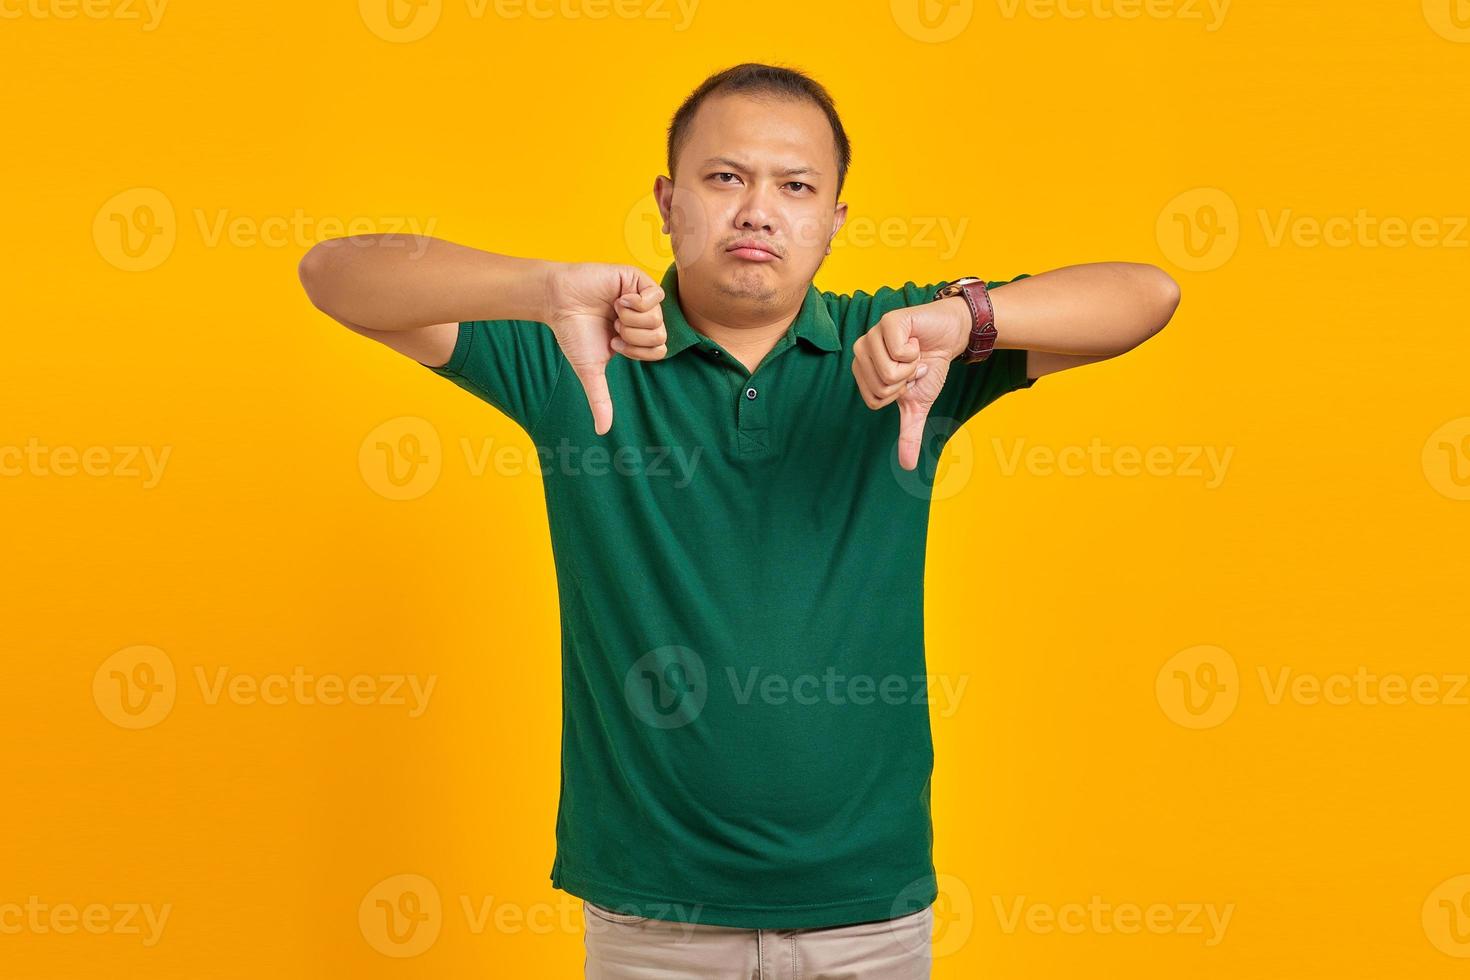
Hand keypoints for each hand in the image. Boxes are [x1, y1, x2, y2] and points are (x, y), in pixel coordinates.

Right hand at [543, 263, 667, 433]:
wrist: (558, 302)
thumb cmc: (573, 332)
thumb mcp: (591, 370)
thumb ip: (600, 399)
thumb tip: (602, 431)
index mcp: (638, 335)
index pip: (659, 350)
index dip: (637, 351)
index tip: (615, 343)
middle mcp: (643, 317)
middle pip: (661, 335)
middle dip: (633, 337)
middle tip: (614, 328)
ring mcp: (641, 297)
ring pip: (658, 317)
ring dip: (630, 320)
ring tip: (613, 313)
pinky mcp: (636, 279)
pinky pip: (655, 295)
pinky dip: (635, 302)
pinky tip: (618, 299)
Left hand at [851, 297, 969, 470]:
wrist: (951, 337)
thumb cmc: (930, 365)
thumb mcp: (919, 404)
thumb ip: (909, 432)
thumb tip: (908, 466)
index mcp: (862, 371)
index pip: (874, 400)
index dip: (899, 394)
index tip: (908, 380)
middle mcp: (861, 351)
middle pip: (880, 388)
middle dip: (906, 382)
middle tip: (913, 366)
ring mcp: (872, 334)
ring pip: (888, 372)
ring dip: (912, 367)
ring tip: (915, 354)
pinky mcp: (888, 321)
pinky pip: (897, 351)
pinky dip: (915, 352)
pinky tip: (916, 342)